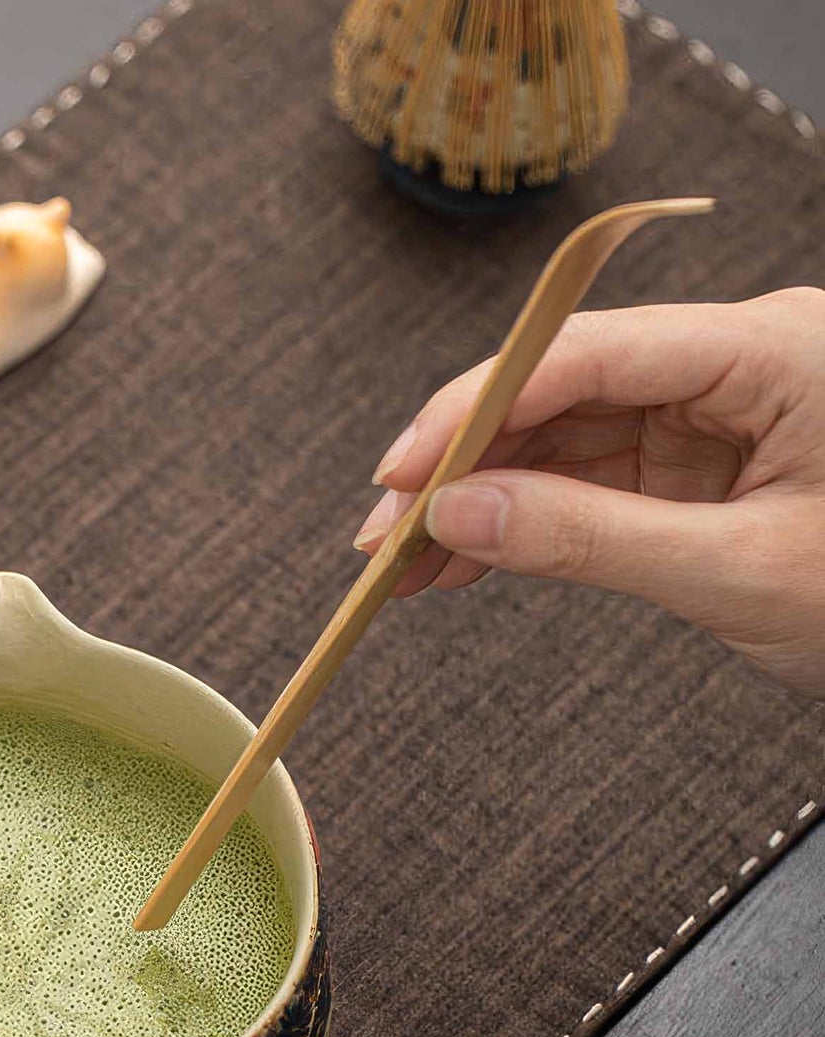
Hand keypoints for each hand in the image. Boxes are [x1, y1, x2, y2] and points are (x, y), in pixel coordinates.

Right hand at [353, 289, 824, 697]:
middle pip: (559, 390)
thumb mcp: (739, 573)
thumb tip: (457, 514)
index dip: (476, 408)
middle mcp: (733, 362)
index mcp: (770, 349)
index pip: (585, 352)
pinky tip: (462, 560)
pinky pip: (589, 479)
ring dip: (480, 500)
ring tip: (402, 564)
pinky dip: (525, 522)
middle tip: (381, 534)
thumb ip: (589, 538)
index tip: (400, 473)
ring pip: (562, 438)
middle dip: (462, 464)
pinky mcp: (699, 463)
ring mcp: (713, 412)